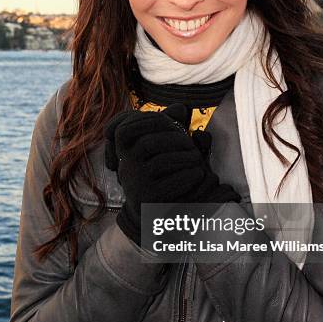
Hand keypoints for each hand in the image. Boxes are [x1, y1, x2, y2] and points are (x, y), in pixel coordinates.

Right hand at [104, 103, 239, 244]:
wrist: (153, 214)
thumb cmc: (161, 174)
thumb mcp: (161, 150)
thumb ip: (169, 127)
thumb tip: (180, 108)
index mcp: (124, 152)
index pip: (126, 129)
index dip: (150, 121)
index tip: (173, 123)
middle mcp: (126, 168)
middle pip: (148, 144)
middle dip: (174, 139)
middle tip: (191, 144)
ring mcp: (136, 184)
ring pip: (162, 162)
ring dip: (185, 157)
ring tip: (198, 159)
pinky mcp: (150, 200)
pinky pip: (172, 182)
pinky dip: (189, 176)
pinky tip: (197, 175)